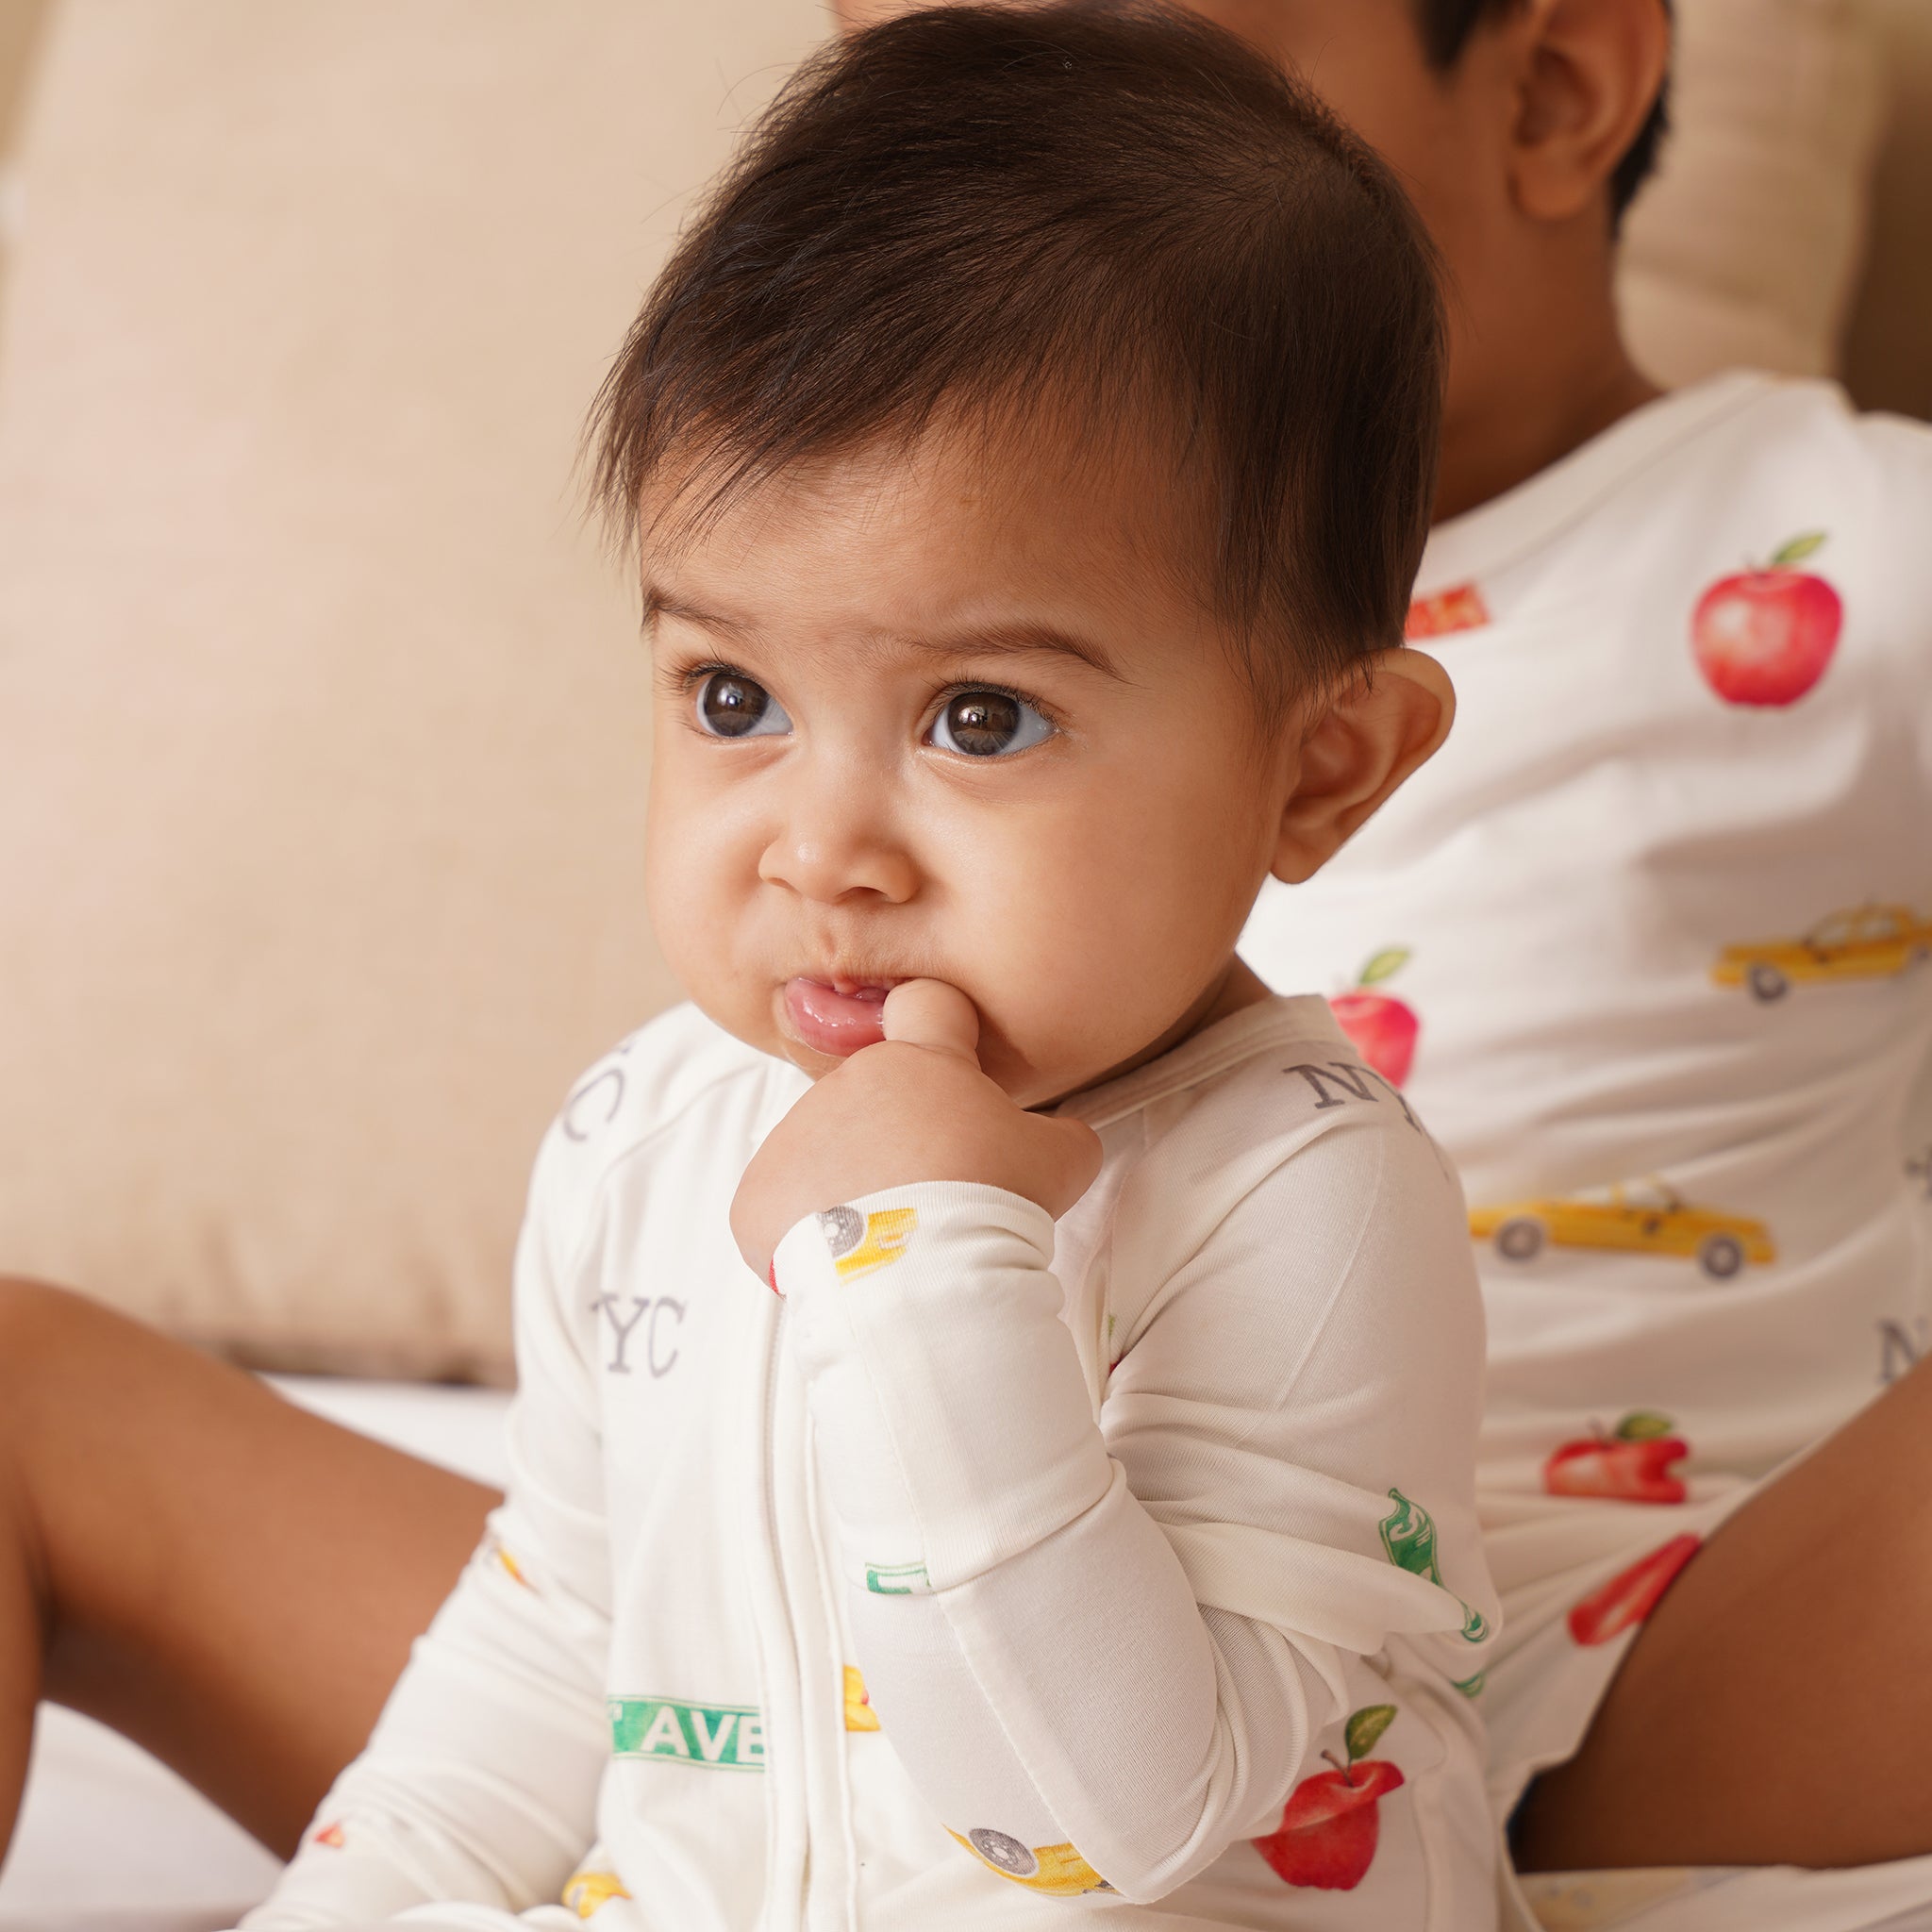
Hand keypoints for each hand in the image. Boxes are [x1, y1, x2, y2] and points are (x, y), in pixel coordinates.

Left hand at [730, 979, 1101, 1278]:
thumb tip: (1061, 1134)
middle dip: (901, 1135)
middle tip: (936, 1190)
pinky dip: (807, 1230)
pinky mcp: (759, 1193)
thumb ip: (1059, 1131)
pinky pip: (783, 1203)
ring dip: (852, 1182)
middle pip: (875, 1096)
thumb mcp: (1061, 1159)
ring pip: (826, 1150)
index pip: (927, 1004)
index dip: (943, 1028)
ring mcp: (796, 1135)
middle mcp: (849, 1082)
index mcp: (921, 1061)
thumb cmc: (991, 1205)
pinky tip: (845, 1259)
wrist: (919, 1275)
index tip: (952, 1065)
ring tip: (890, 1235)